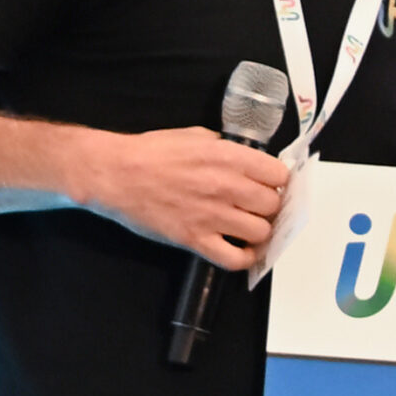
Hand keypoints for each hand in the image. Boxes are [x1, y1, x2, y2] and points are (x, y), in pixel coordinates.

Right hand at [80, 126, 289, 271]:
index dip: (277, 181)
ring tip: (248, 227)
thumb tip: (248, 161)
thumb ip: (226, 148)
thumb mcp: (196, 136)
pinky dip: (244, 258)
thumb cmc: (152, 152)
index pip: (279, 175)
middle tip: (257, 207)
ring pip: (260, 232)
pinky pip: (234, 259)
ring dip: (258, 231)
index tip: (271, 185)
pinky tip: (241, 250)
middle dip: (269, 206)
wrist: (116, 174)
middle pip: (273, 205)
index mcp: (229, 157)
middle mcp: (227, 186)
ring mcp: (212, 216)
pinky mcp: (195, 240)